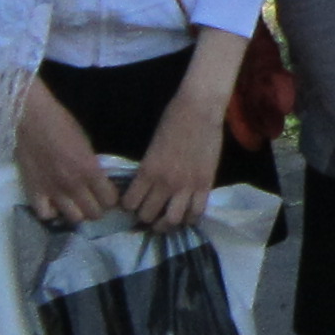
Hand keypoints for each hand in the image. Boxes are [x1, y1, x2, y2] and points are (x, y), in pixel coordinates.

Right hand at [15, 86, 121, 227]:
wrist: (30, 118)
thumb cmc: (61, 123)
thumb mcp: (86, 143)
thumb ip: (92, 165)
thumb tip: (99, 179)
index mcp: (90, 170)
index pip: (109, 200)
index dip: (110, 197)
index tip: (107, 193)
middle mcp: (73, 185)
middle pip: (94, 213)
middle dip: (97, 207)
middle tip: (92, 199)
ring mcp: (53, 191)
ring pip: (74, 219)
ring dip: (77, 212)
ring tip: (75, 203)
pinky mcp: (34, 192)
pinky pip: (46, 215)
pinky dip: (52, 212)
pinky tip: (53, 203)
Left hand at [129, 77, 231, 232]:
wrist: (199, 110)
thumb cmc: (172, 121)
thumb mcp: (151, 147)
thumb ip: (148, 170)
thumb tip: (144, 187)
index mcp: (147, 171)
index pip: (130, 204)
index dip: (129, 207)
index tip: (132, 204)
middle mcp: (165, 183)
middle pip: (148, 216)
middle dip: (145, 217)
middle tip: (148, 213)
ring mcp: (187, 186)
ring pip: (172, 221)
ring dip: (166, 223)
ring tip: (166, 219)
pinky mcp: (205, 185)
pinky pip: (196, 213)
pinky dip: (189, 218)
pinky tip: (186, 214)